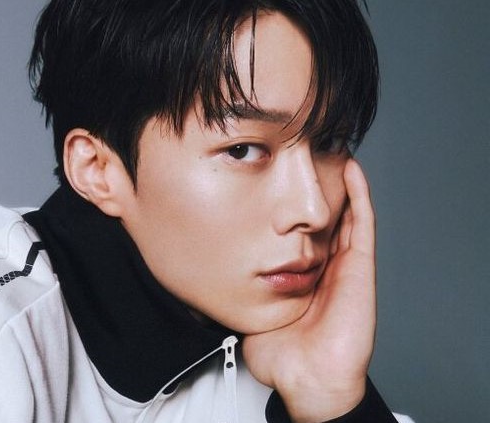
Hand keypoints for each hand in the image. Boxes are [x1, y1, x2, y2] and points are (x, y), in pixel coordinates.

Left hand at [243, 159, 375, 421]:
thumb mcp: (246, 306)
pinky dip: (360, 193)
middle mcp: (325, 263)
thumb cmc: (277, 351)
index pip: (295, 227)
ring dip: (337, 180)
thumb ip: (229, 283)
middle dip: (313, 183)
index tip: (269, 173)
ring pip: (343, 210)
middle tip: (303, 149)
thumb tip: (199, 264)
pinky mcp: (360, 266)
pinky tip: (350, 166)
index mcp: (302, 271)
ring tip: (329, 145)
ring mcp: (344, 263)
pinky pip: (362, 222)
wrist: (306, 376)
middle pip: (320, 213)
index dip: (286, 200)